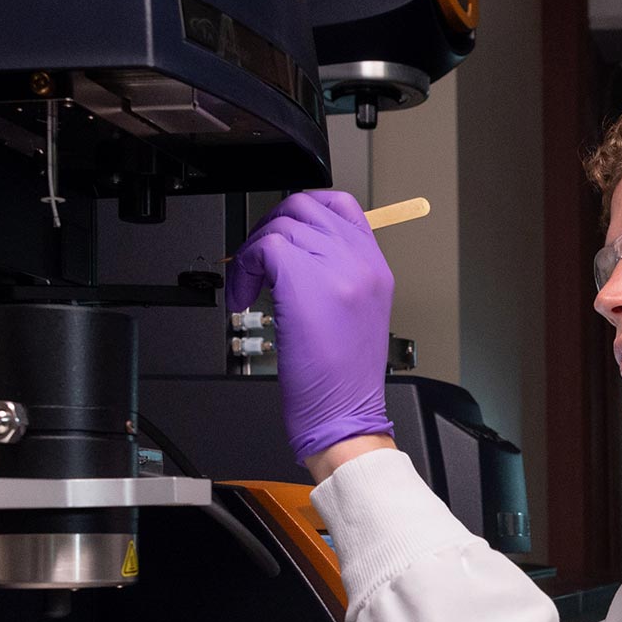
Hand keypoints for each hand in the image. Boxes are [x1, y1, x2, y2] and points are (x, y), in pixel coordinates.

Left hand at [227, 191, 395, 463]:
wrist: (347, 416)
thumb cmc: (346, 380)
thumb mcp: (357, 315)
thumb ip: (338, 275)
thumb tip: (299, 254)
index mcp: (376, 267)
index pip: (341, 205)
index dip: (303, 211)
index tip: (284, 234)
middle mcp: (360, 261)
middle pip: (304, 206)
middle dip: (270, 227)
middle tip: (259, 259)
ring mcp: (336, 269)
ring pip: (281, 225)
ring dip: (254, 252)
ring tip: (250, 286)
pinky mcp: (305, 282)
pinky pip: (265, 248)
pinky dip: (245, 269)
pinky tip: (245, 297)